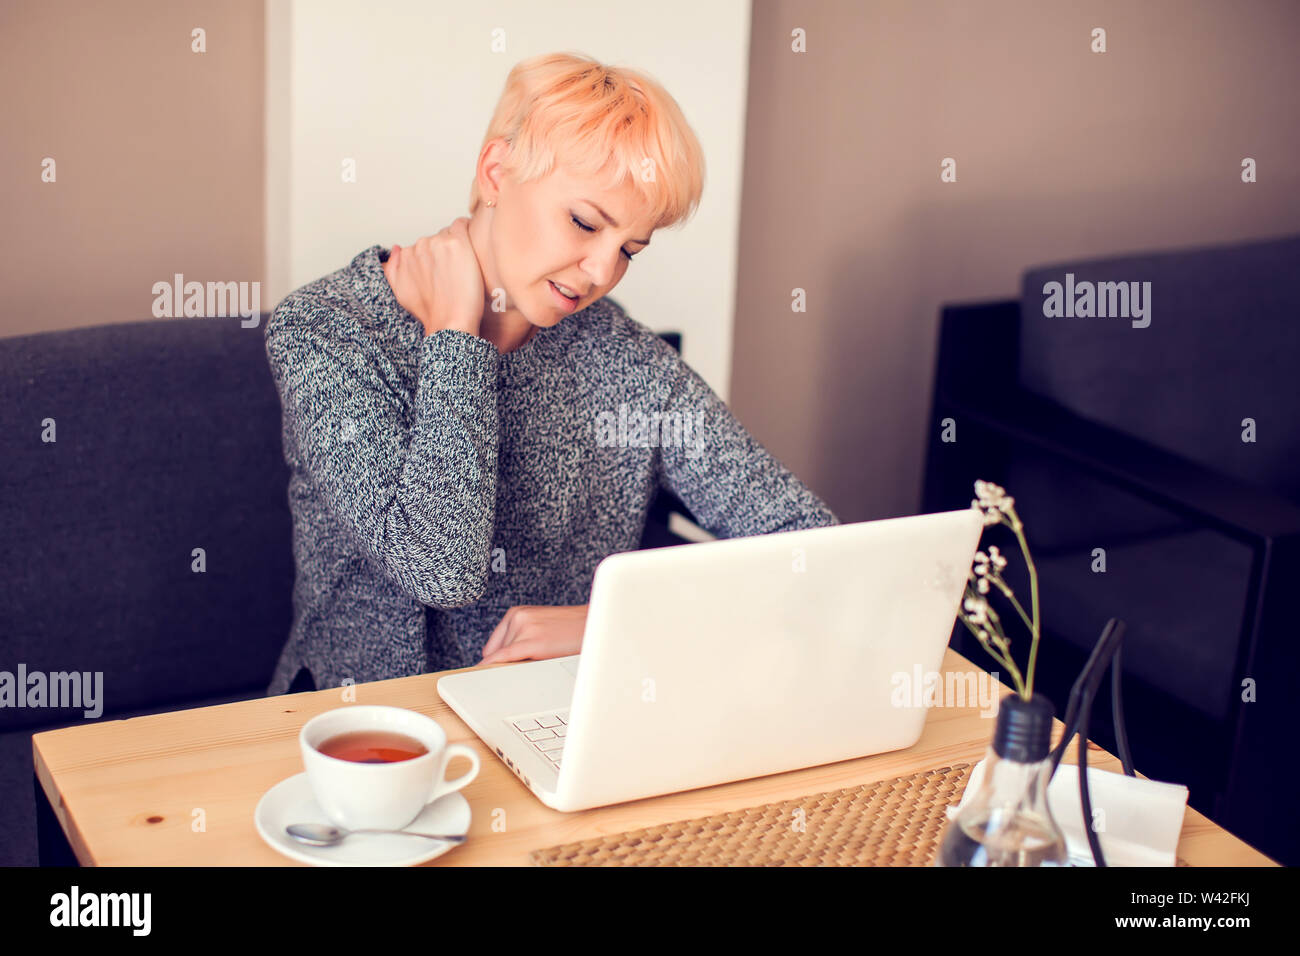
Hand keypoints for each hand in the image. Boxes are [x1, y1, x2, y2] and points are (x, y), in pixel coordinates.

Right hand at [382, 218, 484, 336]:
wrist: (450, 321)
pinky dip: (469, 231)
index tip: (446, 270)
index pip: (426, 245)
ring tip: (465, 266)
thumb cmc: (431, 311)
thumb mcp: (401, 292)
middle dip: (447, 251)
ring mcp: (437, 242)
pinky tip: (473, 248)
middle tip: (457, 271)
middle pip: (439, 237)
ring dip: (459, 244)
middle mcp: (419, 245)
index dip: (438, 257)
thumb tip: (396, 248)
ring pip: (451, 233)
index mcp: (406, 254)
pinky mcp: (456, 242)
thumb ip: (393, 269)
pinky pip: (463, 225)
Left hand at [480, 604, 588, 664]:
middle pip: (496, 652)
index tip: (492, 673)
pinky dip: (495, 666)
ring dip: (515, 667)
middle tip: (531, 666)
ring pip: (503, 659)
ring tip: (542, 661)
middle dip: (507, 664)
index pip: (493, 645)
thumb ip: (520, 638)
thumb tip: (497, 662)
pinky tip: (490, 672)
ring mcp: (525, 627)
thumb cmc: (571, 630)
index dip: (495, 661)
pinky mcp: (533, 641)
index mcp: (517, 612)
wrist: (595, 625)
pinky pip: (504, 657)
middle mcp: (518, 617)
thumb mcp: (540, 627)